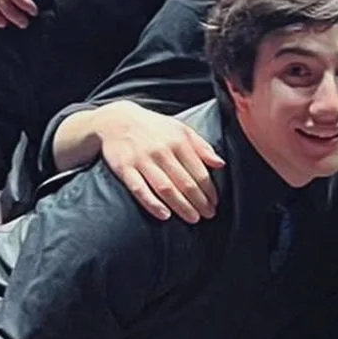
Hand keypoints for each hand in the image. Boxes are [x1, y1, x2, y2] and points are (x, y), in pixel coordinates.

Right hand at [92, 103, 224, 221]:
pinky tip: (165, 215)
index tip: (215, 203)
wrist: (116, 120)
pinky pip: (139, 189)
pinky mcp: (124, 168)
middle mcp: (161, 152)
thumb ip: (202, 147)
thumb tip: (220, 164)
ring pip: (165, 188)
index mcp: (178, 142)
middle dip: (199, 202)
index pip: (199, 172)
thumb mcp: (181, 129)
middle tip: (208, 215)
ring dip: (182, 206)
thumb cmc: (154, 128)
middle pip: (185, 183)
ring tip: (193, 218)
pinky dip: (152, 203)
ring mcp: (142, 160)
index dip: (209, 190)